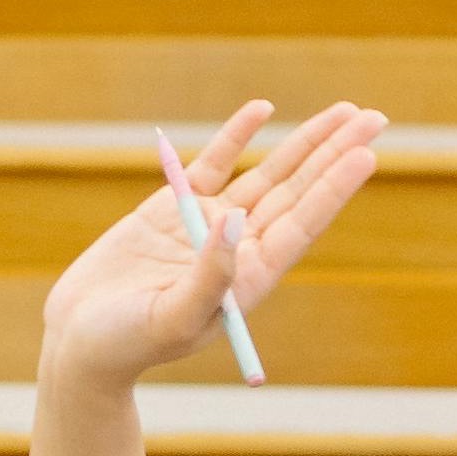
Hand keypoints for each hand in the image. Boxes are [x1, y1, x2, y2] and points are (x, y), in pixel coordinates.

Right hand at [36, 101, 389, 395]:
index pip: (301, 226)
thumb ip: (209, 276)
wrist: (80, 342)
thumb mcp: (171, 319)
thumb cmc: (127, 345)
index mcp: (248, 280)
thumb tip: (238, 220)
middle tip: (375, 118)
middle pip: (297, 192)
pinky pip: (215, 163)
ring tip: (345, 112)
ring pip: (267, 173)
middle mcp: (239, 249)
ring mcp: (210, 224)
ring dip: (305, 142)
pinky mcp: (174, 207)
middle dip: (335, 154)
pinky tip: (264, 110)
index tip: (365, 155)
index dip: (333, 189)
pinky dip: (238, 135)